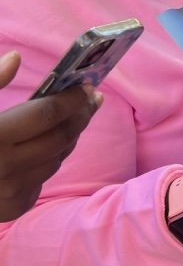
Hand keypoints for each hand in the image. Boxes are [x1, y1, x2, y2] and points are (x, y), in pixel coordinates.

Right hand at [0, 50, 102, 221]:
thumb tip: (16, 58)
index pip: (47, 114)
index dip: (72, 98)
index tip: (87, 85)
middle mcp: (4, 168)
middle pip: (61, 137)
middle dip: (81, 115)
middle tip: (92, 98)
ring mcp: (10, 192)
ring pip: (58, 157)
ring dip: (69, 135)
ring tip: (75, 116)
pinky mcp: (14, 208)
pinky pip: (45, 177)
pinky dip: (51, 158)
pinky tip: (51, 143)